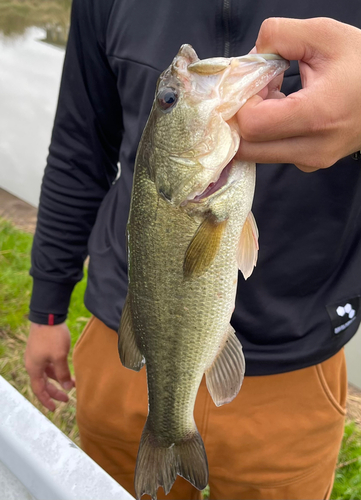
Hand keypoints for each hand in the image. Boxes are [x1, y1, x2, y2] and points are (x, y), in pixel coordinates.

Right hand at [25, 322, 74, 410]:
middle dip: (55, 392)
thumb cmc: (52, 336)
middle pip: (44, 383)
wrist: (48, 316)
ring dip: (58, 380)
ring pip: (47, 374)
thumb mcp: (59, 356)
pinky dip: (57, 371)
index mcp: (34, 368)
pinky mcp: (42, 349)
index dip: (47, 401)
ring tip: (72, 384)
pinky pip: (49, 365)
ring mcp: (37, 356)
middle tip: (67, 399)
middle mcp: (33, 364)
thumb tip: (67, 387)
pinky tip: (67, 371)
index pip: (39, 390)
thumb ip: (63, 373)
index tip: (55, 409)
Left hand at [236, 18, 360, 171]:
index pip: (252, 124)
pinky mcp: (311, 164)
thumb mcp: (324, 34)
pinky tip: (284, 110)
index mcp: (318, 114)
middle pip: (247, 148)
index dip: (243, 100)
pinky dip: (267, 134)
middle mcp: (313, 147)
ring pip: (256, 154)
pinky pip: (272, 154)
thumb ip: (279, 35)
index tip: (258, 79)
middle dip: (240, 118)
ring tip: (273, 98)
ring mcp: (312, 161)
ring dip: (253, 126)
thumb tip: (247, 58)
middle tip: (257, 91)